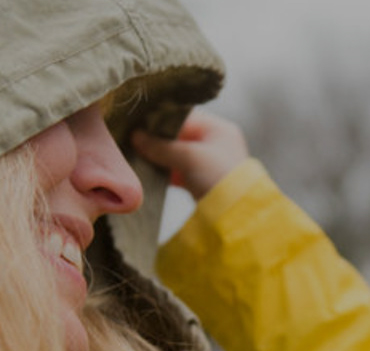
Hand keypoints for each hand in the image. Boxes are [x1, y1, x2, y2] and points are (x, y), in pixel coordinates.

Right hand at [132, 108, 247, 198]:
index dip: (160, 119)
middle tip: (133, 139)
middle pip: (178, 134)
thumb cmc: (218, 178)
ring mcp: (208, 162)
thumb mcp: (189, 157)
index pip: (183, 115)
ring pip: (176, 153)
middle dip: (157, 138)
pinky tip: (147, 171)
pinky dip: (164, 170)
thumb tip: (136, 136)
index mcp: (218, 129)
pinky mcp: (201, 180)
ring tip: (136, 155)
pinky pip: (178, 170)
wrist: (236, 215)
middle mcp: (215, 142)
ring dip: (159, 155)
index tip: (137, 123)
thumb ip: (161, 146)